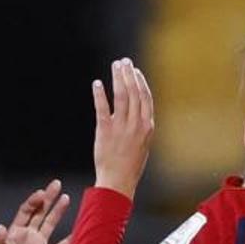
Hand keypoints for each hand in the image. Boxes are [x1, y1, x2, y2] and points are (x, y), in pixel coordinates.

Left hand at [0, 179, 70, 243]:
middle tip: (56, 184)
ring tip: (66, 197)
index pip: (25, 212)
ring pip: (50, 224)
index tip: (41, 193)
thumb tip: (1, 227)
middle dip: (48, 198)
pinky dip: (69, 241)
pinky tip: (78, 231)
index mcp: (15, 233)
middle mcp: (28, 235)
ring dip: (58, 212)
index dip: (33, 202)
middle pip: (40, 212)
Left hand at [92, 57, 154, 198]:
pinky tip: (97, 83)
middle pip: (133, 92)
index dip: (140, 82)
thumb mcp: (144, 145)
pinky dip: (99, 94)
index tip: (135, 71)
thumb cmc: (131, 166)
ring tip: (114, 66)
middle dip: (129, 74)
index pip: (145, 97)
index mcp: (147, 126)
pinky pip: (102, 108)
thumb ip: (142, 126)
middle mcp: (136, 124)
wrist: (118, 182)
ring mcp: (121, 127)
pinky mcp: (105, 131)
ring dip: (117, 78)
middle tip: (123, 62)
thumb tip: (140, 111)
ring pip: (121, 96)